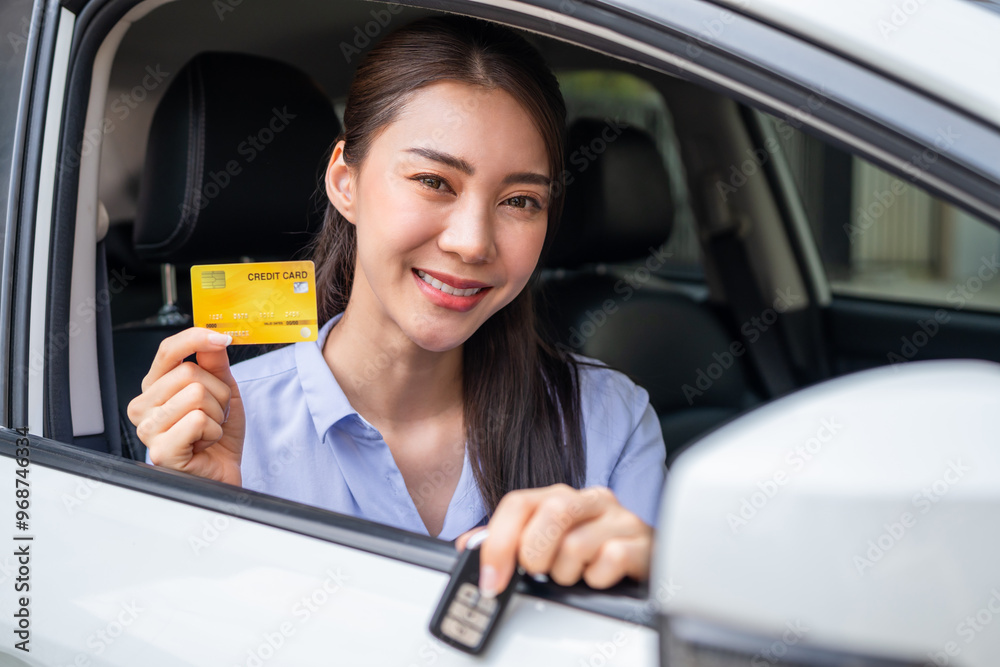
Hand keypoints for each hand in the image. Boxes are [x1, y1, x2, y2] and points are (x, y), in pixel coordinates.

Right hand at [126, 328, 244, 485]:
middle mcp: (144, 406)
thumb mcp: (222, 391)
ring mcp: (148, 429)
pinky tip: (203, 444)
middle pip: (189, 373)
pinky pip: (198, 420)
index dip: (195, 339)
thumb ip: (215, 363)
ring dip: (217, 415)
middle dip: (217, 394)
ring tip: (208, 431)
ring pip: (195, 395)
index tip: (223, 339)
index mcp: (155, 388)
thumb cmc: (218, 435)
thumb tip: (212, 338)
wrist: (223, 473)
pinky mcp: (161, 450)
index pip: (168, 350)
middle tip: (214, 415)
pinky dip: (214, 432)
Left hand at [455, 484, 652, 595]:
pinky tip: (600, 576)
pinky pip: (610, 560)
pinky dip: (597, 579)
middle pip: (552, 512)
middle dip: (536, 554)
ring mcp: (619, 518)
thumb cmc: (590, 550)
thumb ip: (507, 542)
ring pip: (577, 544)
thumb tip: (469, 545)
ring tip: (576, 573)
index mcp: (560, 496)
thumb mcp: (546, 542)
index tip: (491, 579)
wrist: (644, 558)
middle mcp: (590, 500)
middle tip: (540, 572)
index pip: (519, 503)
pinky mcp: (642, 542)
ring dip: (568, 573)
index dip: (498, 543)